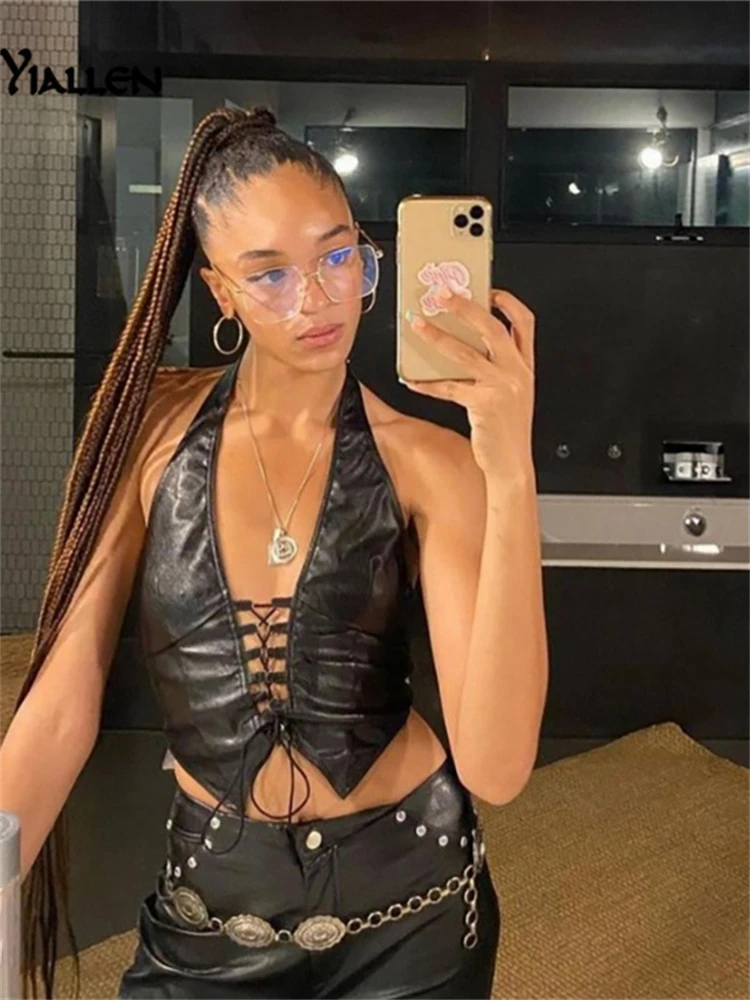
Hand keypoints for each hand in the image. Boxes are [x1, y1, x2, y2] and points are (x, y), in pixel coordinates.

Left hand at [403, 286, 535, 480]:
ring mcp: (501, 387)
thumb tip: (469, 348)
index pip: (525, 323)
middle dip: (466, 306)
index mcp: (526, 366)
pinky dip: (427, 383)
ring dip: (438, 336)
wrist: (512, 465)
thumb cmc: (508, 432)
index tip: (489, 291)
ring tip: (419, 325)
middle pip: (492, 327)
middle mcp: (516, 372)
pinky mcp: (483, 403)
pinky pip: (448, 387)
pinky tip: (412, 380)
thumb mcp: (514, 394)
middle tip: (443, 294)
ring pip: (465, 352)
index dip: (508, 303)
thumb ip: (500, 370)